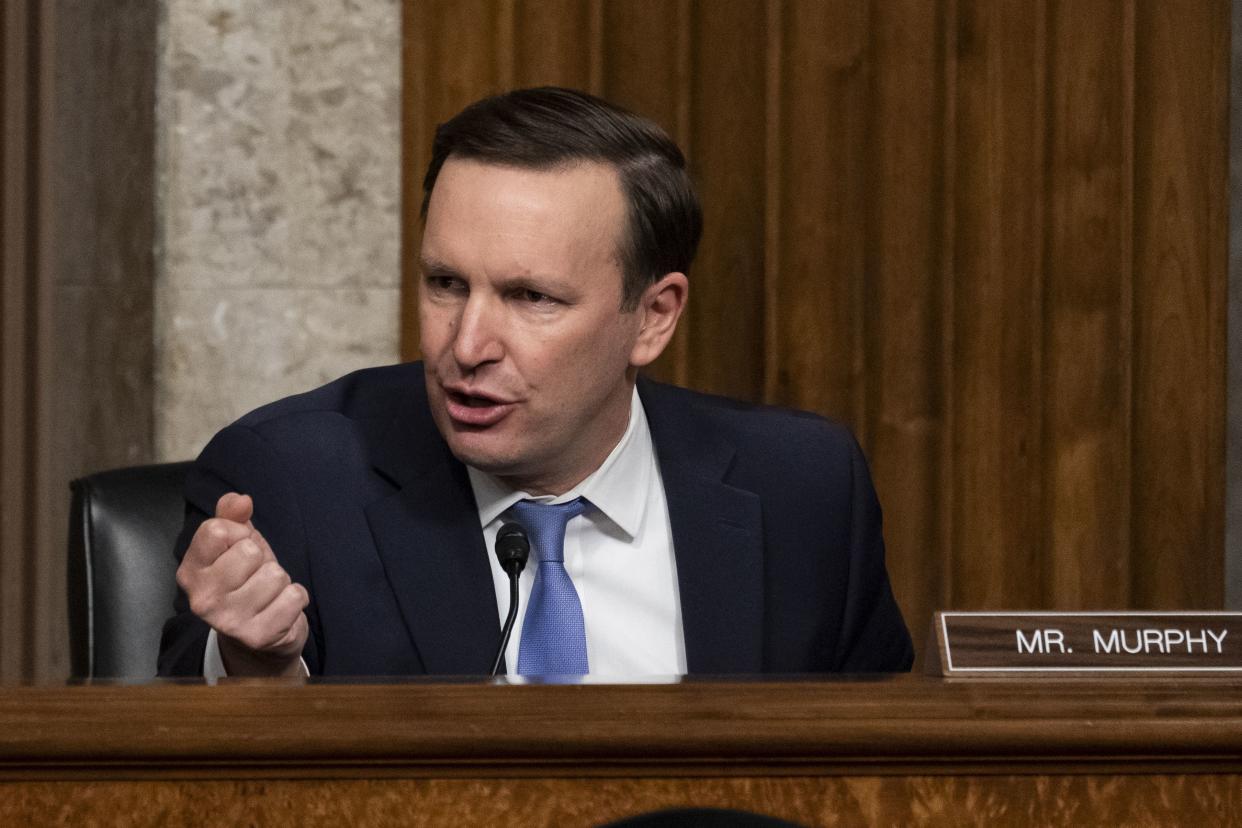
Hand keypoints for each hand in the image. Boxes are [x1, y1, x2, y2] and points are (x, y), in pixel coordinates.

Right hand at [176, 492, 308, 675]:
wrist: (257, 635)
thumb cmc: (245, 579)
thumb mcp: (234, 543)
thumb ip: (231, 515)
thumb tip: (241, 500)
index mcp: (190, 572)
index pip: (217, 530)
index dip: (239, 533)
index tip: (237, 549)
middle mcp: (202, 599)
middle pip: (250, 551)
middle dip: (262, 559)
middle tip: (255, 575)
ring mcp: (228, 622)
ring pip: (275, 575)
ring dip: (280, 581)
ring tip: (267, 593)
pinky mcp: (258, 636)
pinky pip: (294, 597)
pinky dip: (295, 598)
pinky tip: (279, 608)